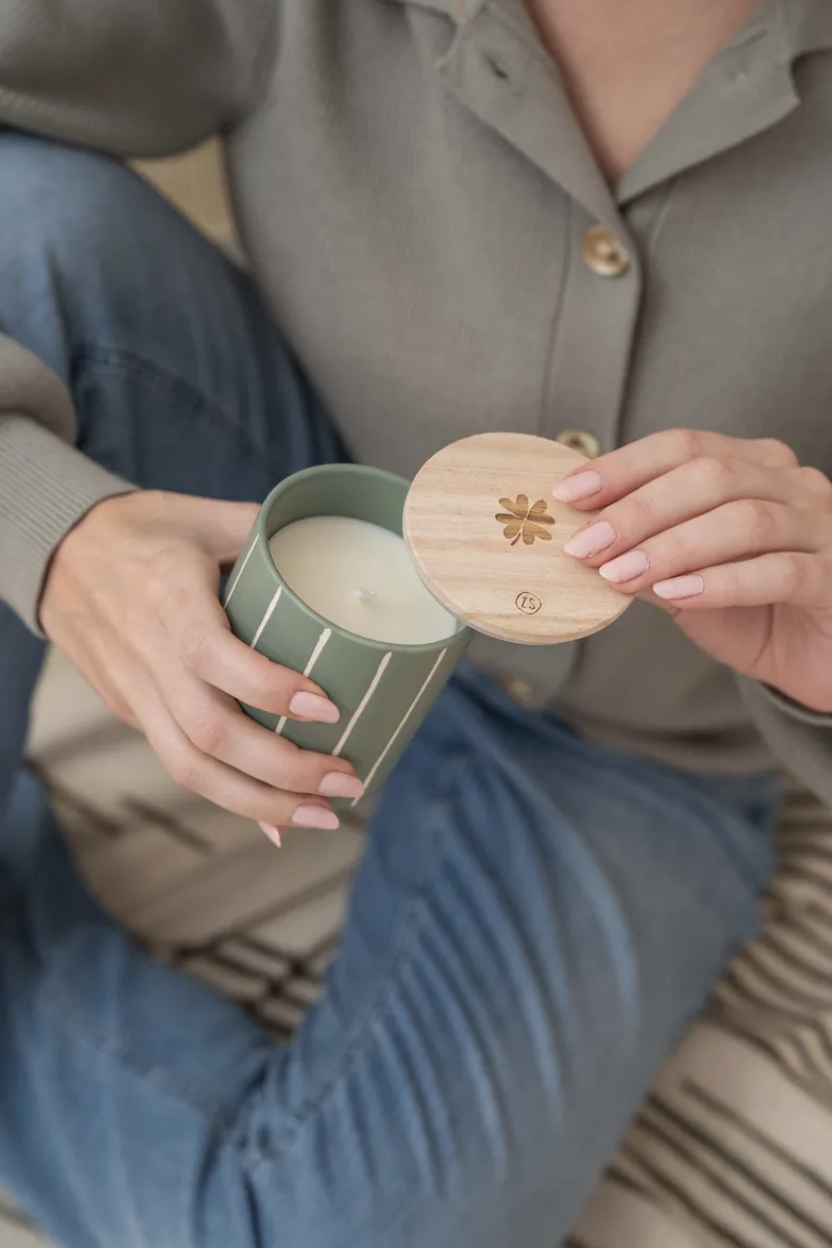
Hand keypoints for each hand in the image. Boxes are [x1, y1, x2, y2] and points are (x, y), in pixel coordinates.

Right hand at [40, 491, 363, 836]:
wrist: (59, 552)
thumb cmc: (146, 529)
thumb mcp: (206, 515)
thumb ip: (268, 540)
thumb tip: (337, 562)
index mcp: (167, 593)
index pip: (211, 653)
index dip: (268, 688)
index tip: (328, 707)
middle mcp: (146, 650)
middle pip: (209, 731)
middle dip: (284, 769)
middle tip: (347, 780)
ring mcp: (133, 689)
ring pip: (189, 766)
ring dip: (261, 803)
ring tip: (323, 814)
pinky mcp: (130, 711)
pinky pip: (178, 764)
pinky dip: (230, 797)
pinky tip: (276, 819)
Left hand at [553, 430, 831, 712]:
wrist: (824, 663)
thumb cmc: (756, 614)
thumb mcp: (687, 582)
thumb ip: (646, 557)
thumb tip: (583, 543)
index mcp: (755, 467)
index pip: (683, 447)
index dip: (623, 467)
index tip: (569, 495)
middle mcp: (793, 485)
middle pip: (710, 477)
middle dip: (638, 510)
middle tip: (586, 545)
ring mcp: (822, 527)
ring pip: (744, 520)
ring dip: (671, 547)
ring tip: (620, 574)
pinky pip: (780, 571)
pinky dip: (722, 582)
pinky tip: (676, 595)